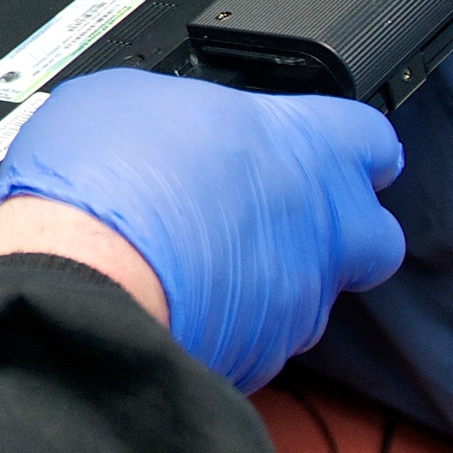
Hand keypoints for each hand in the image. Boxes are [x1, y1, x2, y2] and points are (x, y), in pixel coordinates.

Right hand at [0, 68, 405, 391]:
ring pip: (315, 293)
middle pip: (373, 233)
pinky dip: (231, 322)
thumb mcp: (130, 94)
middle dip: (340, 229)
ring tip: (204, 261)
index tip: (320, 147)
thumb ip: (188, 111)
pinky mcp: (261, 357)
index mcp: (301, 145)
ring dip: (273, 277)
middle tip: (280, 216)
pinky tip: (179, 300)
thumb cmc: (107, 181)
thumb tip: (176, 122)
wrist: (79, 278)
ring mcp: (296, 298)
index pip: (371, 139)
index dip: (349, 146)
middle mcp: (318, 225)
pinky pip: (262, 338)